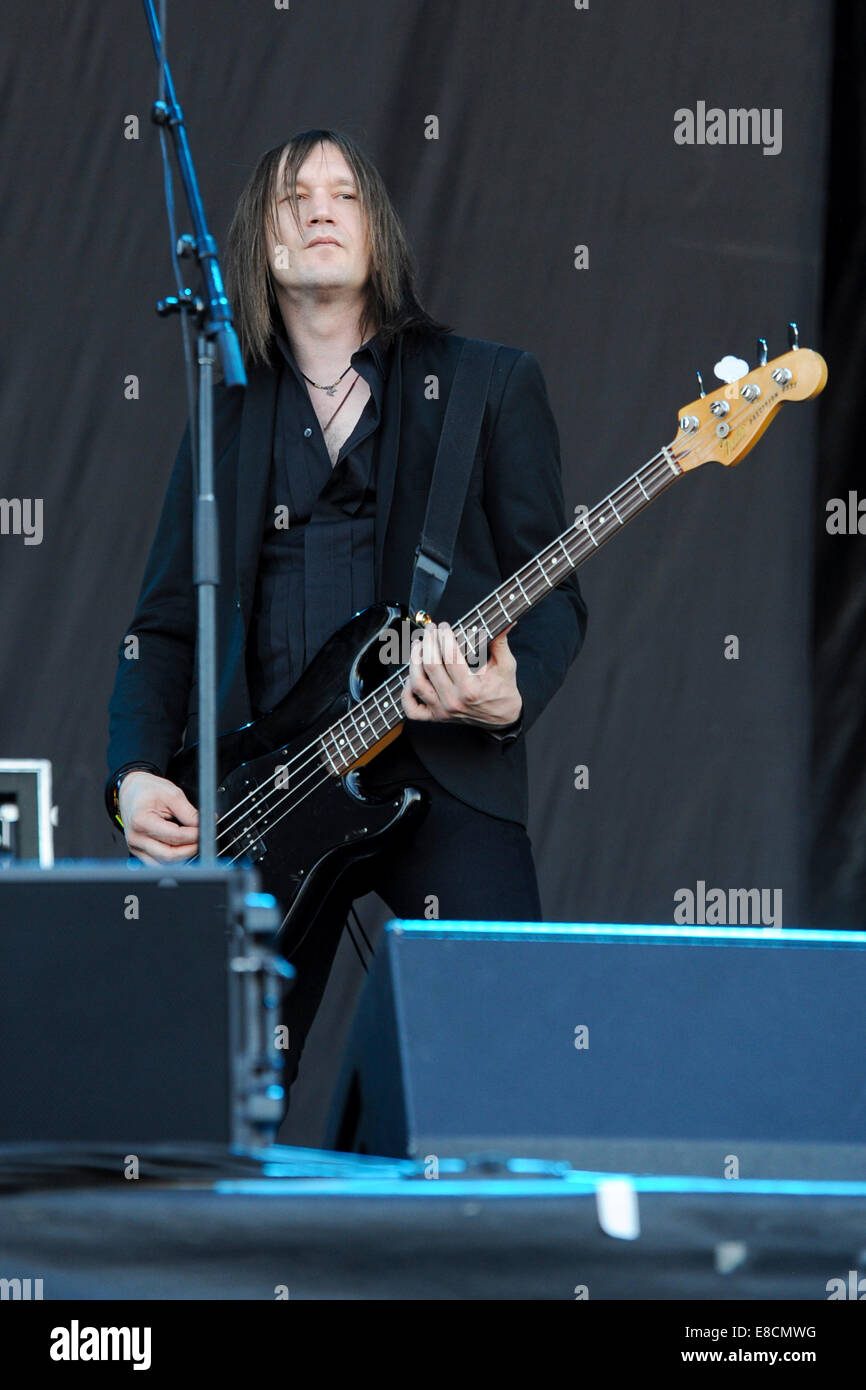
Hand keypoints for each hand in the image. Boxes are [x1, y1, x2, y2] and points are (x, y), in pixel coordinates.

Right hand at [118, 770, 198, 865]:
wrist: (131, 791)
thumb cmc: (147, 790)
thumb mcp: (172, 794)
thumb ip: (189, 813)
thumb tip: (203, 826)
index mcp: (141, 821)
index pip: (175, 837)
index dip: (195, 836)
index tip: (205, 830)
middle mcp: (136, 838)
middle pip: (169, 856)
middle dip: (191, 849)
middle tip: (202, 839)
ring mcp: (135, 847)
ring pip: (164, 864)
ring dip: (182, 857)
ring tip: (192, 843)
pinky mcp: (138, 852)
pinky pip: (157, 863)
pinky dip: (172, 859)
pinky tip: (180, 848)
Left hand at [401, 621, 522, 728]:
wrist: (503, 719)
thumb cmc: (503, 691)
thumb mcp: (507, 665)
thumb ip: (501, 642)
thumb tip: (505, 622)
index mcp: (470, 688)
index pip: (450, 656)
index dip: (444, 637)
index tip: (444, 626)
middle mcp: (453, 700)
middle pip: (431, 666)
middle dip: (428, 642)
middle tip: (430, 630)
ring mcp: (442, 710)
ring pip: (417, 683)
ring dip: (414, 661)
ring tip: (418, 645)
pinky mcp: (436, 716)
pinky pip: (412, 708)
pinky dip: (406, 693)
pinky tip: (410, 677)